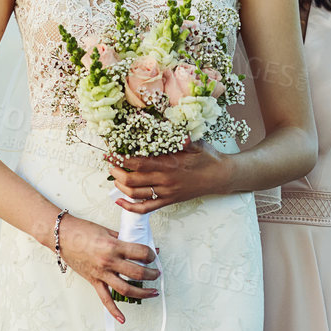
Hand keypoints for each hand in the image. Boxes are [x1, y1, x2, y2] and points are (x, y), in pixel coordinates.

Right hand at [58, 213, 158, 323]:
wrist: (61, 236)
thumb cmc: (82, 231)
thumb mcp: (108, 231)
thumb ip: (125, 240)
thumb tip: (143, 245)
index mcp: (114, 246)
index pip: (141, 253)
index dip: (151, 255)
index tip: (153, 256)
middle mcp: (108, 261)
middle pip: (137, 273)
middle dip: (151, 275)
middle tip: (156, 274)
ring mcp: (101, 273)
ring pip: (126, 289)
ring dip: (142, 293)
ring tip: (152, 292)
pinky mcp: (93, 281)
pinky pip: (105, 299)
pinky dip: (114, 311)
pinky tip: (122, 319)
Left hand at [107, 140, 227, 212]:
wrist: (221, 176)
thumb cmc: (207, 157)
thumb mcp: (194, 141)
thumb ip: (177, 135)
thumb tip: (163, 122)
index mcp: (169, 164)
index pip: (137, 162)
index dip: (120, 158)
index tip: (111, 151)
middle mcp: (165, 180)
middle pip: (131, 180)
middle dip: (116, 171)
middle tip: (110, 163)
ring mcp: (166, 193)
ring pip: (135, 194)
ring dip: (120, 186)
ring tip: (114, 176)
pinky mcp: (168, 201)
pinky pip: (145, 208)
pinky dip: (129, 207)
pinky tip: (119, 201)